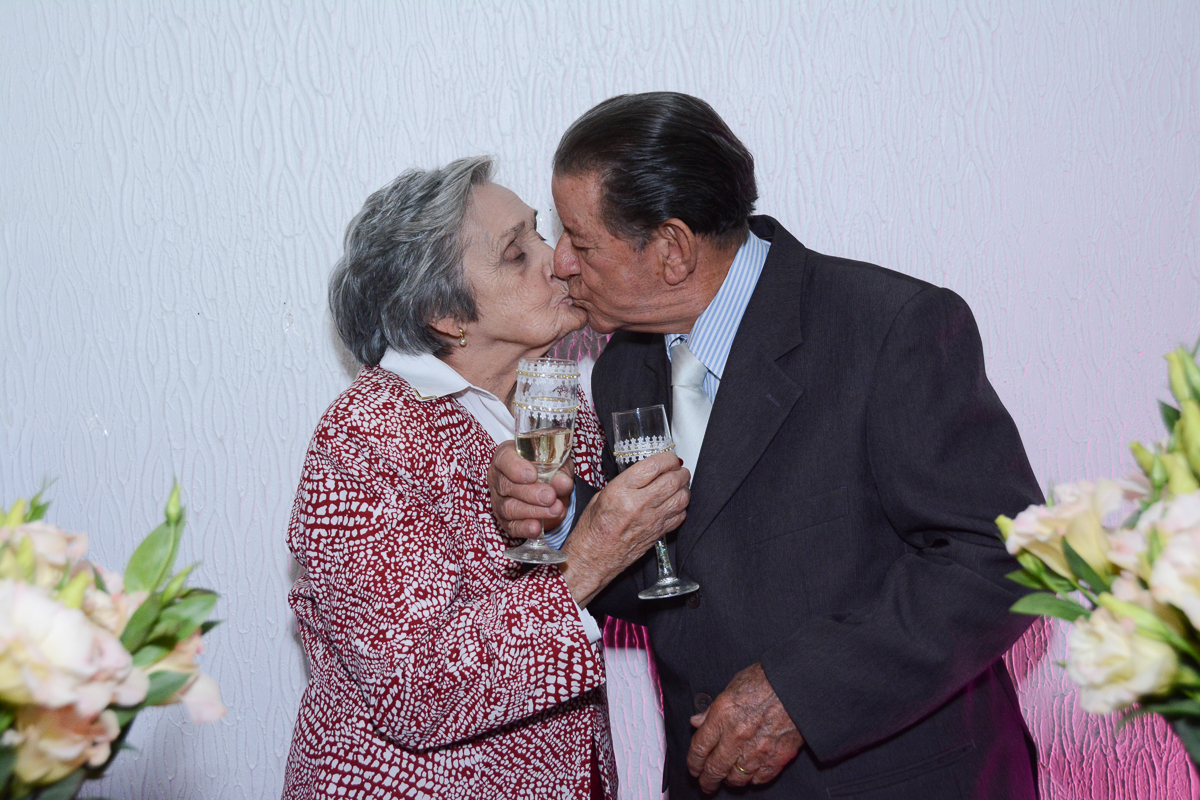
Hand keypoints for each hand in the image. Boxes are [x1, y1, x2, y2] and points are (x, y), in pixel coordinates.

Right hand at [488, 441, 574, 536]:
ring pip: (509, 508)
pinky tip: (537, 528)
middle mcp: (498, 477)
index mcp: (507, 456)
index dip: (516, 467)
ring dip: (533, 511)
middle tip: (550, 496)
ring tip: (554, 510)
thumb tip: (563, 483)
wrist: (552, 489)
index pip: (504, 459)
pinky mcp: (505, 520)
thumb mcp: (559, 464)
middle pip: (506, 486)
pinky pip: (511, 526)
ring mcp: (498, 500)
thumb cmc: (550, 469)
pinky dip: (524, 528)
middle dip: (530, 493)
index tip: (533, 475)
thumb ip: (560, 471)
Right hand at [559, 452, 689, 605]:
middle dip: (680, 472)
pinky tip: (674, 504)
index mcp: (621, 490)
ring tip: (679, 485)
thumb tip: (644, 474)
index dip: (667, 458)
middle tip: (678, 470)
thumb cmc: (592, 529)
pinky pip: (680, 516)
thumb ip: (625, 483)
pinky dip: (681, 507)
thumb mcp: (601, 496)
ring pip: (681, 498)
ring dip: (683, 488)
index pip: (654, 466)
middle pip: (673, 481)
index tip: (669, 458)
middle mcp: (639, 504)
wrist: (592, 558)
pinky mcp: (658, 534)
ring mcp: (651, 520)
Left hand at [687, 663, 802, 792]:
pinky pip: (760, 778)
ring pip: (736, 778)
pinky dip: (753, 780)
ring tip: (727, 780)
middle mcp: (737, 736)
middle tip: (705, 784)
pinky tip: (750, 775)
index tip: (693, 768)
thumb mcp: (732, 686)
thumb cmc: (767, 679)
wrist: (798, 684)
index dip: (693, 763)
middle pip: (715, 768)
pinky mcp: (778, 757)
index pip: (699, 748)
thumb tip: (697, 721)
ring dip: (729, 781)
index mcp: (723, 715)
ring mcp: (758, 749)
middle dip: (707, 780)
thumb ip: (713, 709)